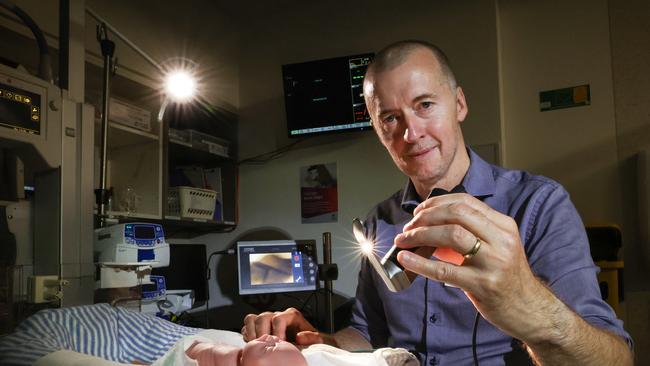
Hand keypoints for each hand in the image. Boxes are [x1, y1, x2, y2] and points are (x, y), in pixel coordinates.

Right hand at [241, 307, 324, 345]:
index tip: (279, 343)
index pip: (278, 318)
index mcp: (292, 315)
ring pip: (252, 318)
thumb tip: (300, 337)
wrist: (307, 343)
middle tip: (266, 345)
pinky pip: (248, 325)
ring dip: (252, 332)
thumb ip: (312, 337)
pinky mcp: (260, 327)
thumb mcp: (318, 339)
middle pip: (263, 317)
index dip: (277, 332)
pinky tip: (253, 343)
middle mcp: (278, 315)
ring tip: (256, 343)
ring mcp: (268, 320)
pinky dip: (247, 333)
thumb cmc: (311, 340)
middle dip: (262, 333)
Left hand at [394, 193, 548, 340]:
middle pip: (457, 214)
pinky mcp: (483, 285)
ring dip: (422, 235)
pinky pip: (444, 270)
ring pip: (452, 235)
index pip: (466, 202)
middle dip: (427, 217)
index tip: (419, 211)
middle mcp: (501, 240)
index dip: (437, 203)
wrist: (530, 310)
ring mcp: (493, 262)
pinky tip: (406, 259)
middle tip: (409, 226)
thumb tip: (430, 226)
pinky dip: (420, 262)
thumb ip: (471, 233)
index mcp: (504, 226)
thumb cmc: (507, 277)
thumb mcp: (497, 247)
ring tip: (404, 240)